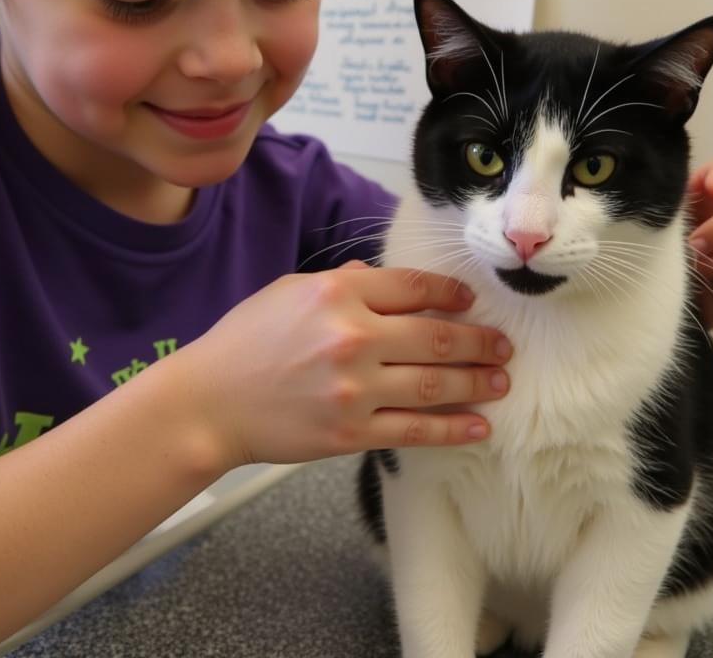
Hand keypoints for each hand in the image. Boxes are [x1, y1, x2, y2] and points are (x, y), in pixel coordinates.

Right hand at [190, 263, 512, 467]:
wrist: (208, 402)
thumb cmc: (246, 341)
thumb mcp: (290, 291)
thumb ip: (343, 281)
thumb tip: (387, 279)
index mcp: (337, 292)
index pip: (413, 286)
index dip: (451, 294)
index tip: (470, 302)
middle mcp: (352, 336)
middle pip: (435, 335)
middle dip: (479, 341)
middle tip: (504, 345)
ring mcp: (353, 388)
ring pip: (434, 383)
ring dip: (476, 382)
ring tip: (501, 381)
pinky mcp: (350, 432)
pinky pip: (414, 430)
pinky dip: (452, 428)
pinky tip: (478, 425)